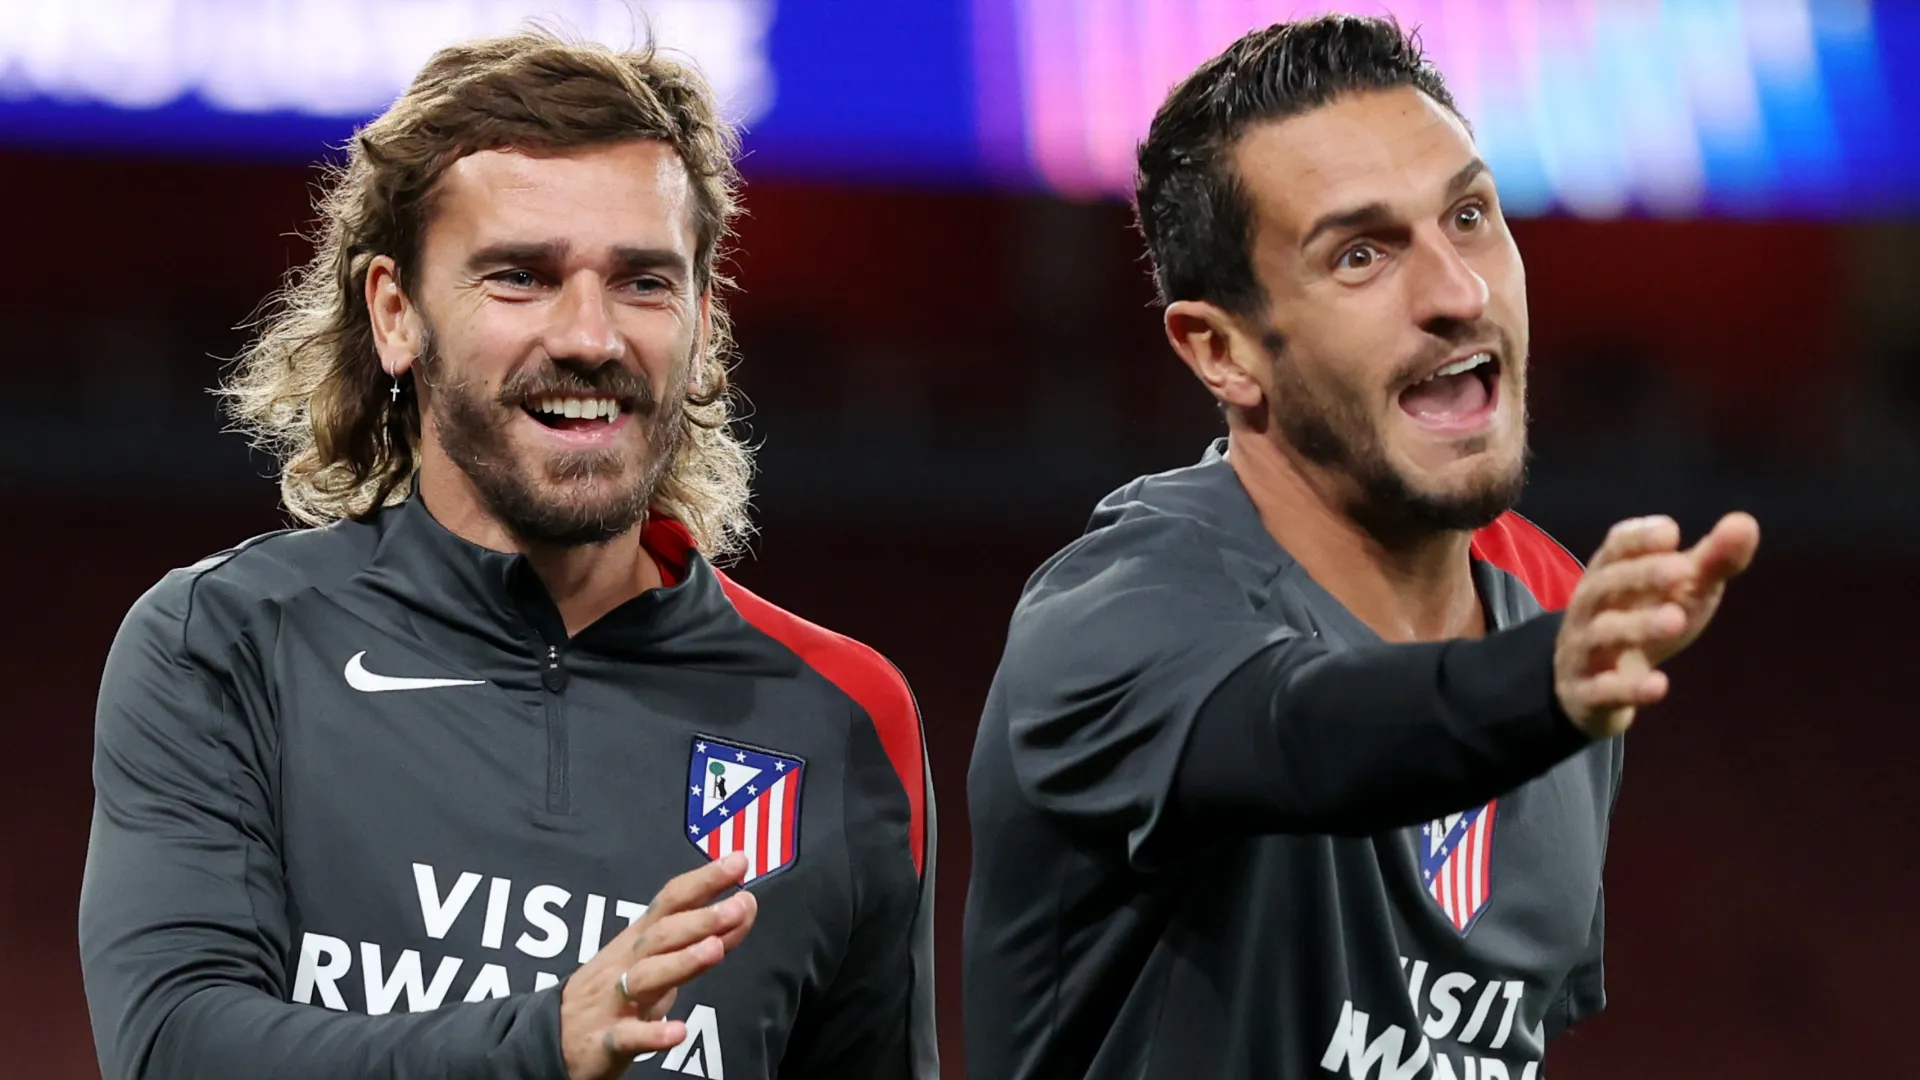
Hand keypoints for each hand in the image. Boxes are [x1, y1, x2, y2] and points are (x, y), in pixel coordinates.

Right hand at [559, 854, 758, 1079]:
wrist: (552, 1039)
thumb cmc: (613, 992)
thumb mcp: (657, 962)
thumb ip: (703, 939)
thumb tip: (744, 907)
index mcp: (638, 940)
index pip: (671, 901)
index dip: (704, 880)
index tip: (738, 861)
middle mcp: (625, 963)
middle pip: (662, 934)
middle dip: (701, 919)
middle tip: (738, 906)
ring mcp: (613, 1000)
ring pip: (646, 977)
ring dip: (681, 962)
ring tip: (715, 950)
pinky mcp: (605, 1040)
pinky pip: (629, 1036)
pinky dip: (653, 1033)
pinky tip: (678, 1031)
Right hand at [1555, 511, 1759, 737]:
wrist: (1590, 692)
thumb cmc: (1642, 624)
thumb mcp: (1680, 592)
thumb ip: (1711, 561)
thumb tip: (1746, 522)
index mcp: (1609, 576)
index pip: (1614, 548)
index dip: (1638, 538)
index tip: (1672, 533)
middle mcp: (1589, 608)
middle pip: (1604, 585)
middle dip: (1640, 575)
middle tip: (1682, 570)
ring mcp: (1582, 651)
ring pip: (1602, 633)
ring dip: (1637, 625)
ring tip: (1677, 620)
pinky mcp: (1586, 694)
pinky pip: (1600, 690)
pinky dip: (1628, 688)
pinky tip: (1660, 685)